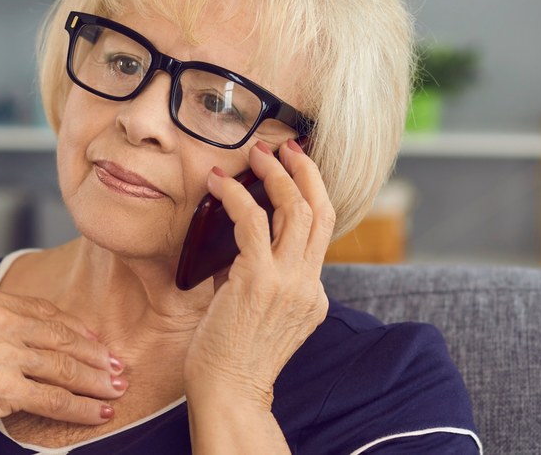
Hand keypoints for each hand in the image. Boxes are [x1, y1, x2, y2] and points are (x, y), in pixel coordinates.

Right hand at [0, 286, 126, 439]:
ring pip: (65, 368)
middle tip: (119, 366)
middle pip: (63, 339)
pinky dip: (81, 407)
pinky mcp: (2, 389)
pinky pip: (53, 399)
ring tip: (116, 389)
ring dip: (97, 381)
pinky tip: (97, 412)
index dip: (77, 329)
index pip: (46, 312)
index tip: (96, 341)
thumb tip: (25, 332)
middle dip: (96, 355)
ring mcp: (2, 355)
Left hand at [184, 138, 332, 407]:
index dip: (309, 194)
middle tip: (286, 147)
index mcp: (313, 294)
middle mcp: (309, 285)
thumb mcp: (254, 311)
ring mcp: (289, 282)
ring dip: (276, 174)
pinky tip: (219, 183)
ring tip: (256, 154)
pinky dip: (236, 195)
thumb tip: (227, 237)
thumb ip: (250, 274)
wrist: (228, 393)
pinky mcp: (260, 280)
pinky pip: (253, 221)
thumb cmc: (229, 357)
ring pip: (297, 209)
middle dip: (305, 171)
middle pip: (321, 211)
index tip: (293, 169)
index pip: (320, 233)